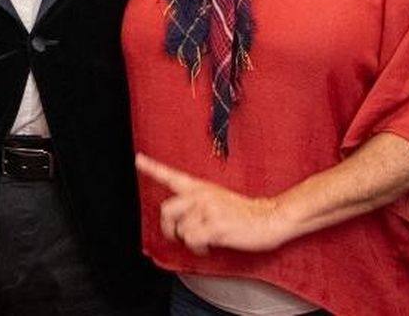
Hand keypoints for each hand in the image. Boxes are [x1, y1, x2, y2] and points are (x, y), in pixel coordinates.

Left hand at [136, 153, 292, 254]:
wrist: (270, 217)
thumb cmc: (245, 212)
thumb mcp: (218, 198)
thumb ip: (198, 203)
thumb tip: (180, 220)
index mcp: (201, 187)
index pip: (172, 175)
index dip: (152, 167)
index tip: (138, 159)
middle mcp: (201, 195)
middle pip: (167, 209)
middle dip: (168, 227)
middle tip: (176, 235)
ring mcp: (208, 210)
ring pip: (181, 230)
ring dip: (188, 241)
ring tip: (202, 242)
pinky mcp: (215, 225)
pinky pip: (192, 240)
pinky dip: (197, 248)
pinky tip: (208, 246)